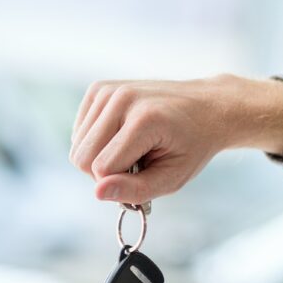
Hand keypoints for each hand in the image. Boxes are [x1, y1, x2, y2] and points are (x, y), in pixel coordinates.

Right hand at [70, 74, 282, 204]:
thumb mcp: (172, 178)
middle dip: (104, 172)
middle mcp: (122, 98)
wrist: (206, 107)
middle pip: (82, 157)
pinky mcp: (98, 89)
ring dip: (100, 156)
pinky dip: (95, 142)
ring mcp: (108, 90)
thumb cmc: (191, 146)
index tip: (143, 175)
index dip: (118, 183)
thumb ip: (135, 190)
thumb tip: (97, 193)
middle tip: (136, 164)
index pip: (101, 168)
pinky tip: (121, 137)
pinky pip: (78, 132)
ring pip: (77, 146)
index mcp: (144, 119)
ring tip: (132, 148)